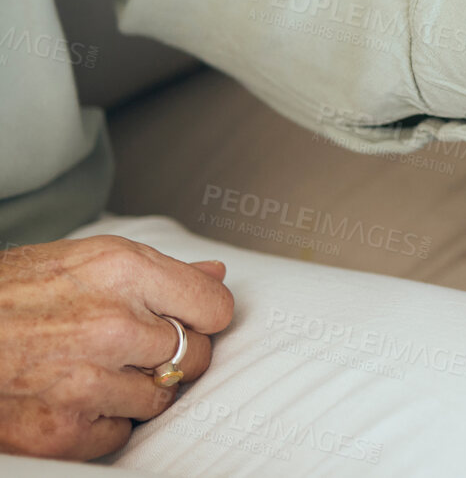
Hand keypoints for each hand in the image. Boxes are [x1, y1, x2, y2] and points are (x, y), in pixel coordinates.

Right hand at [0, 236, 232, 459]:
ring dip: (136, 390)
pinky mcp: (64, 431)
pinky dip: (102, 422)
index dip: (203, 316)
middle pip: (193, 356)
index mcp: (122, 272)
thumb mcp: (83, 261)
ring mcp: (88, 381)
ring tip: (93, 370)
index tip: (188, 320)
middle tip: (132, 350)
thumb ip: (159, 271)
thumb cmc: (8, 295)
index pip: (216, 307)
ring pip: (160, 398)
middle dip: (171, 356)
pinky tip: (71, 398)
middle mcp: (112, 325)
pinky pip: (121, 434)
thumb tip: (215, 274)